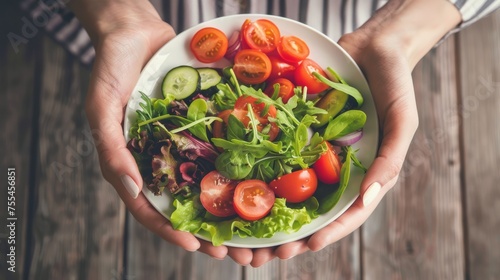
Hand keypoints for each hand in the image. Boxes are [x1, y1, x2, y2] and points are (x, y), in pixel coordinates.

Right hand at [69, 0, 254, 260]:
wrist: (135, 32)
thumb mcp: (101, 108)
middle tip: (238, 253)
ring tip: (255, 229)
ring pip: (208, 184)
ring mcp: (182, 146)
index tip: (198, 247)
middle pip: (186, 205)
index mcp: (134, 165)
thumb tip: (134, 189)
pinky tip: (260, 181)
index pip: (152, 208)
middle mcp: (161, 160)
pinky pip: (220, 150)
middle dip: (211, 230)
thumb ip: (112, 149)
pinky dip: (238, 168)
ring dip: (231, 209)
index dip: (172, 231)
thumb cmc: (111, 69)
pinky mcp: (200, 127)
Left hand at [249, 0, 461, 265]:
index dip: (328, 232)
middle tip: (266, 252)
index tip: (307, 246)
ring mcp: (315, 151)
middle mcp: (336, 167)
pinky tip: (240, 182)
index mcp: (364, 173)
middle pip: (312, 209)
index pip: (346, 212)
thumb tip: (367, 198)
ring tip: (247, 231)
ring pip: (290, 188)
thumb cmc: (395, 84)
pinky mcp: (298, 132)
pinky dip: (262, 169)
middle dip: (291, 233)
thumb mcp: (402, 121)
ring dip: (269, 211)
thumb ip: (389, 159)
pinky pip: (279, 152)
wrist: (373, 46)